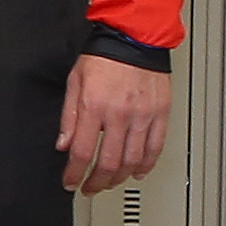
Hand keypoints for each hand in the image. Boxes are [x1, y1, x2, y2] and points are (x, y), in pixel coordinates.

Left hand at [58, 55, 171, 195]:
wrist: (135, 37)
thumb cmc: (103, 57)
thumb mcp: (74, 83)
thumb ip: (68, 117)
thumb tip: (63, 145)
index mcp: (95, 107)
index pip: (83, 152)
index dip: (74, 173)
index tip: (70, 182)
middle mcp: (120, 115)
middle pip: (109, 163)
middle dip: (97, 182)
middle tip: (89, 188)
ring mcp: (144, 116)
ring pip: (134, 160)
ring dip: (120, 178)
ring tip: (110, 182)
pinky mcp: (161, 113)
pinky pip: (156, 147)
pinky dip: (147, 164)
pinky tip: (138, 172)